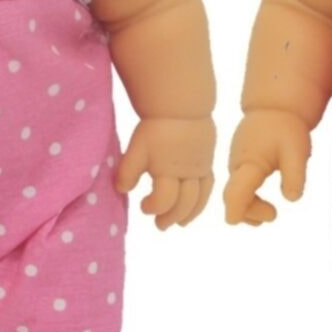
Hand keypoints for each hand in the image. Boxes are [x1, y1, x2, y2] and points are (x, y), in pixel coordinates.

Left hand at [114, 115, 214, 229]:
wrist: (182, 107)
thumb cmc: (156, 128)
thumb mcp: (136, 148)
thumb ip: (128, 171)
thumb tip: (122, 190)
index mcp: (168, 170)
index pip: (164, 199)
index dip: (153, 207)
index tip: (142, 206)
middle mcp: (188, 173)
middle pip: (184, 203)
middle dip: (171, 217)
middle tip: (159, 224)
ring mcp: (201, 169)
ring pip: (200, 199)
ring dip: (189, 214)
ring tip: (179, 223)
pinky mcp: (208, 163)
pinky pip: (209, 187)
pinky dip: (202, 201)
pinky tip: (194, 205)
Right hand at [223, 109, 311, 225]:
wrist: (274, 107)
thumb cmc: (286, 128)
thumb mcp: (297, 151)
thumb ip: (295, 175)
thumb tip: (291, 198)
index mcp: (249, 163)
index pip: (236, 192)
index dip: (236, 209)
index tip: (241, 221)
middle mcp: (237, 166)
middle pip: (233, 197)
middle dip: (249, 212)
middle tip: (274, 214)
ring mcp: (236, 166)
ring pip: (235, 194)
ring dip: (249, 208)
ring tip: (270, 213)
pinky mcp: (239, 165)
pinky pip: (238, 188)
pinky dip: (248, 200)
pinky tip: (263, 205)